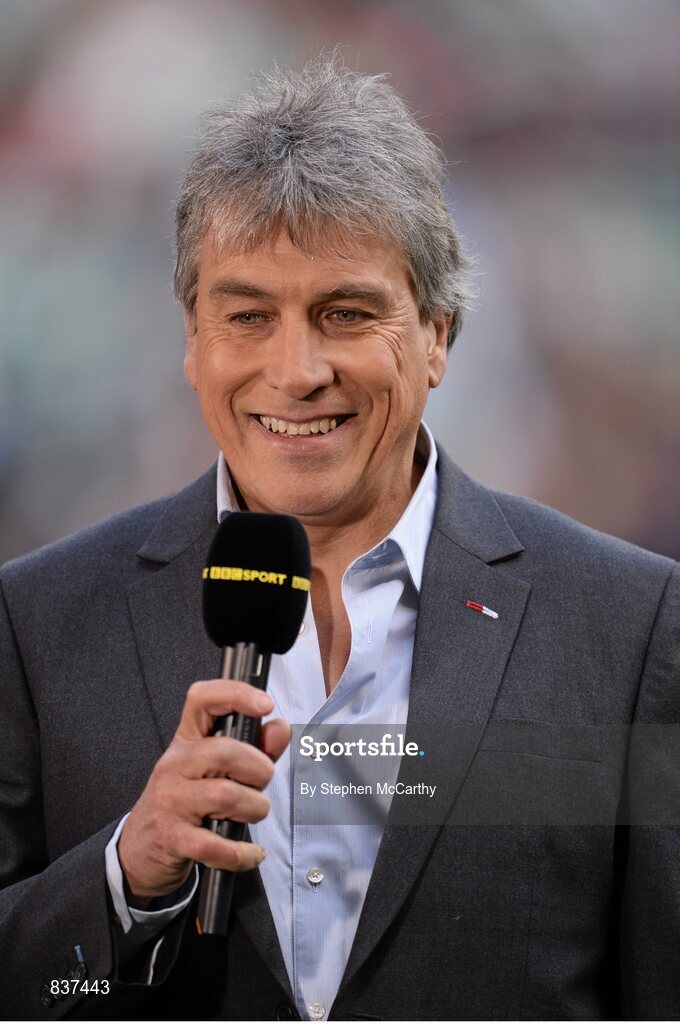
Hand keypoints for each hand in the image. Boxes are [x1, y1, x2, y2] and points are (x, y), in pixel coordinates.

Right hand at [117, 679, 288, 903]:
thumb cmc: (187, 802)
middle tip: (260, 784)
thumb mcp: (216, 770)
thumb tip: (281, 727)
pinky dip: (240, 853)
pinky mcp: (171, 837)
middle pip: (226, 752)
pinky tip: (249, 854)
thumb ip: (255, 747)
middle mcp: (175, 764)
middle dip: (259, 770)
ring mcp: (170, 800)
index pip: (202, 699)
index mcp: (187, 740)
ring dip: (254, 808)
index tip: (264, 704)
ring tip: (251, 814)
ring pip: (226, 794)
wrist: (141, 849)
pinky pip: (214, 843)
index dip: (236, 694)